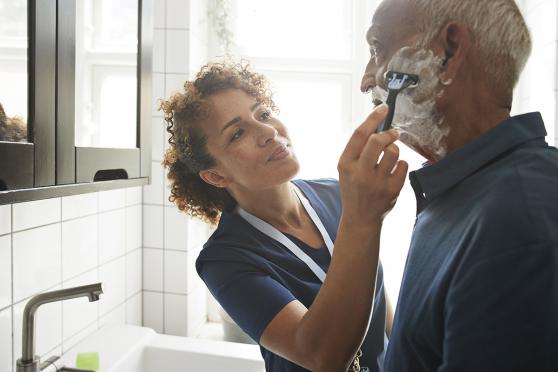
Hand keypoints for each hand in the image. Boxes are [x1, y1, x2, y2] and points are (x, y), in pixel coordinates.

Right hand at [337, 104, 408, 227]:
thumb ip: (358, 149)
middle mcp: (360, 173)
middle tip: (393, 133)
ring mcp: (377, 183)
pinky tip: (393, 172)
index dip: (373, 118)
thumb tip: (377, 124)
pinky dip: (400, 165)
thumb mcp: (347, 169)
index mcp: (345, 164)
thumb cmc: (354, 188)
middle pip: (377, 141)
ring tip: (390, 157)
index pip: (359, 135)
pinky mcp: (392, 190)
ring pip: (393, 152)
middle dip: (388, 134)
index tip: (384, 108)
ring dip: (395, 150)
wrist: (360, 218)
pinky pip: (403, 165)